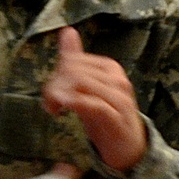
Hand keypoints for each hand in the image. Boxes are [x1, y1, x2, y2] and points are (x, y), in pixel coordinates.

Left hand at [42, 26, 146, 171]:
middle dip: (54, 86)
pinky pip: (91, 103)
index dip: (55, 74)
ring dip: (59, 96)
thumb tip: (67, 31)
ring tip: (53, 109)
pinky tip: (60, 110)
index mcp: (110, 67)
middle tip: (49, 104)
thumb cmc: (106, 116)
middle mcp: (117, 79)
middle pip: (74, 71)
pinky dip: (72, 103)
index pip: (73, 60)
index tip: (49, 94)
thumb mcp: (88, 87)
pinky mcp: (116, 116)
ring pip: (80, 84)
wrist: (129, 147)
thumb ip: (77, 60)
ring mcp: (119, 97)